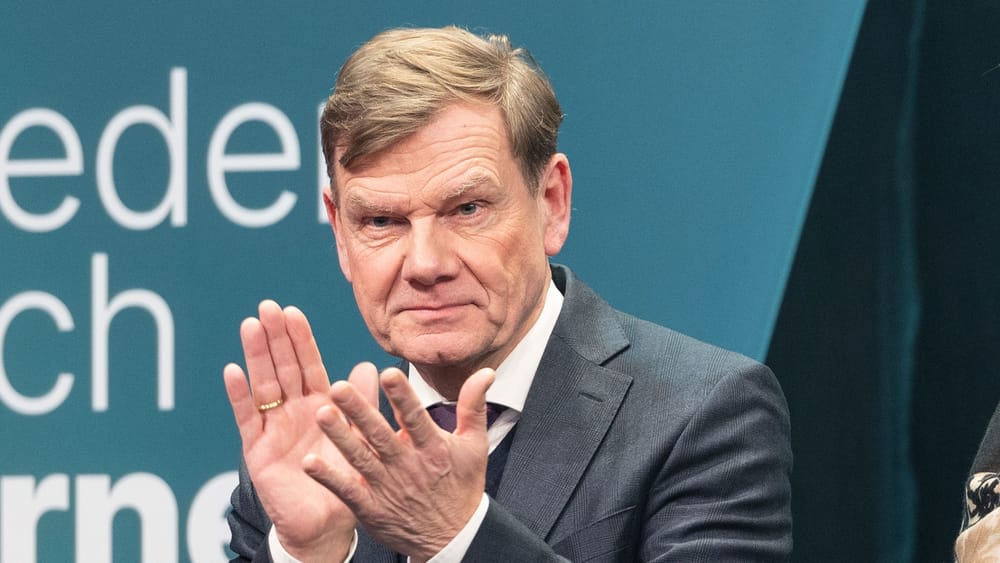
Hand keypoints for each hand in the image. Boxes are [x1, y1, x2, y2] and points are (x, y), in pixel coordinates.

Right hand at [223, 300, 377, 561]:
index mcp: (319, 405)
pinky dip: (239, 395)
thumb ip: (361, 403)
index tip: (292, 311)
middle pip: (282, 367)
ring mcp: (273, 428)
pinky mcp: (257, 450)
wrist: (328, 524)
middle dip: (275, 337)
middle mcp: (293, 411)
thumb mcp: (359, 437)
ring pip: (263, 385)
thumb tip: (369, 365)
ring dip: (255, 355)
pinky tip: (232, 371)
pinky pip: (247, 418)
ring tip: (250, 326)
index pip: (308, 365)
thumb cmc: (344, 480)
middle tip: (267, 306)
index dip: (300, 339)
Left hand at [302, 366, 495, 561]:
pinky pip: (347, 491)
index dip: (402, 396)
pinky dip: (330, 478)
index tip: (388, 373)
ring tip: (322, 414)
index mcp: (432, 448)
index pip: (415, 417)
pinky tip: (310, 463)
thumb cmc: (461, 487)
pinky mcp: (371, 508)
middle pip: (380, 435)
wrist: (453, 539)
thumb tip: (485, 373)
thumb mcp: (475, 445)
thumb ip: (474, 406)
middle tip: (339, 387)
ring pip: (360, 458)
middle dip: (360, 411)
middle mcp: (407, 465)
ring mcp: (387, 487)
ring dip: (340, 437)